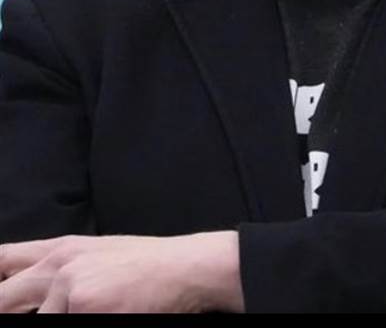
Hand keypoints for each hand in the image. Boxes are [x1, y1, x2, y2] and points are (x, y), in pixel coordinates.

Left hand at [0, 231, 243, 313]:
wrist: (183, 268)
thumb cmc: (145, 266)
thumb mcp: (95, 255)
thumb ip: (57, 268)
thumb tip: (25, 293)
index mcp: (58, 249)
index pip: (0, 262)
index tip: (4, 299)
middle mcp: (56, 264)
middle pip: (3, 299)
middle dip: (10, 311)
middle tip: (35, 313)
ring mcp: (67, 285)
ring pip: (38, 320)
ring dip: (57, 320)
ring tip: (95, 310)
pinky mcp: (82, 307)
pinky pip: (61, 326)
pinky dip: (79, 324)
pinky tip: (108, 313)